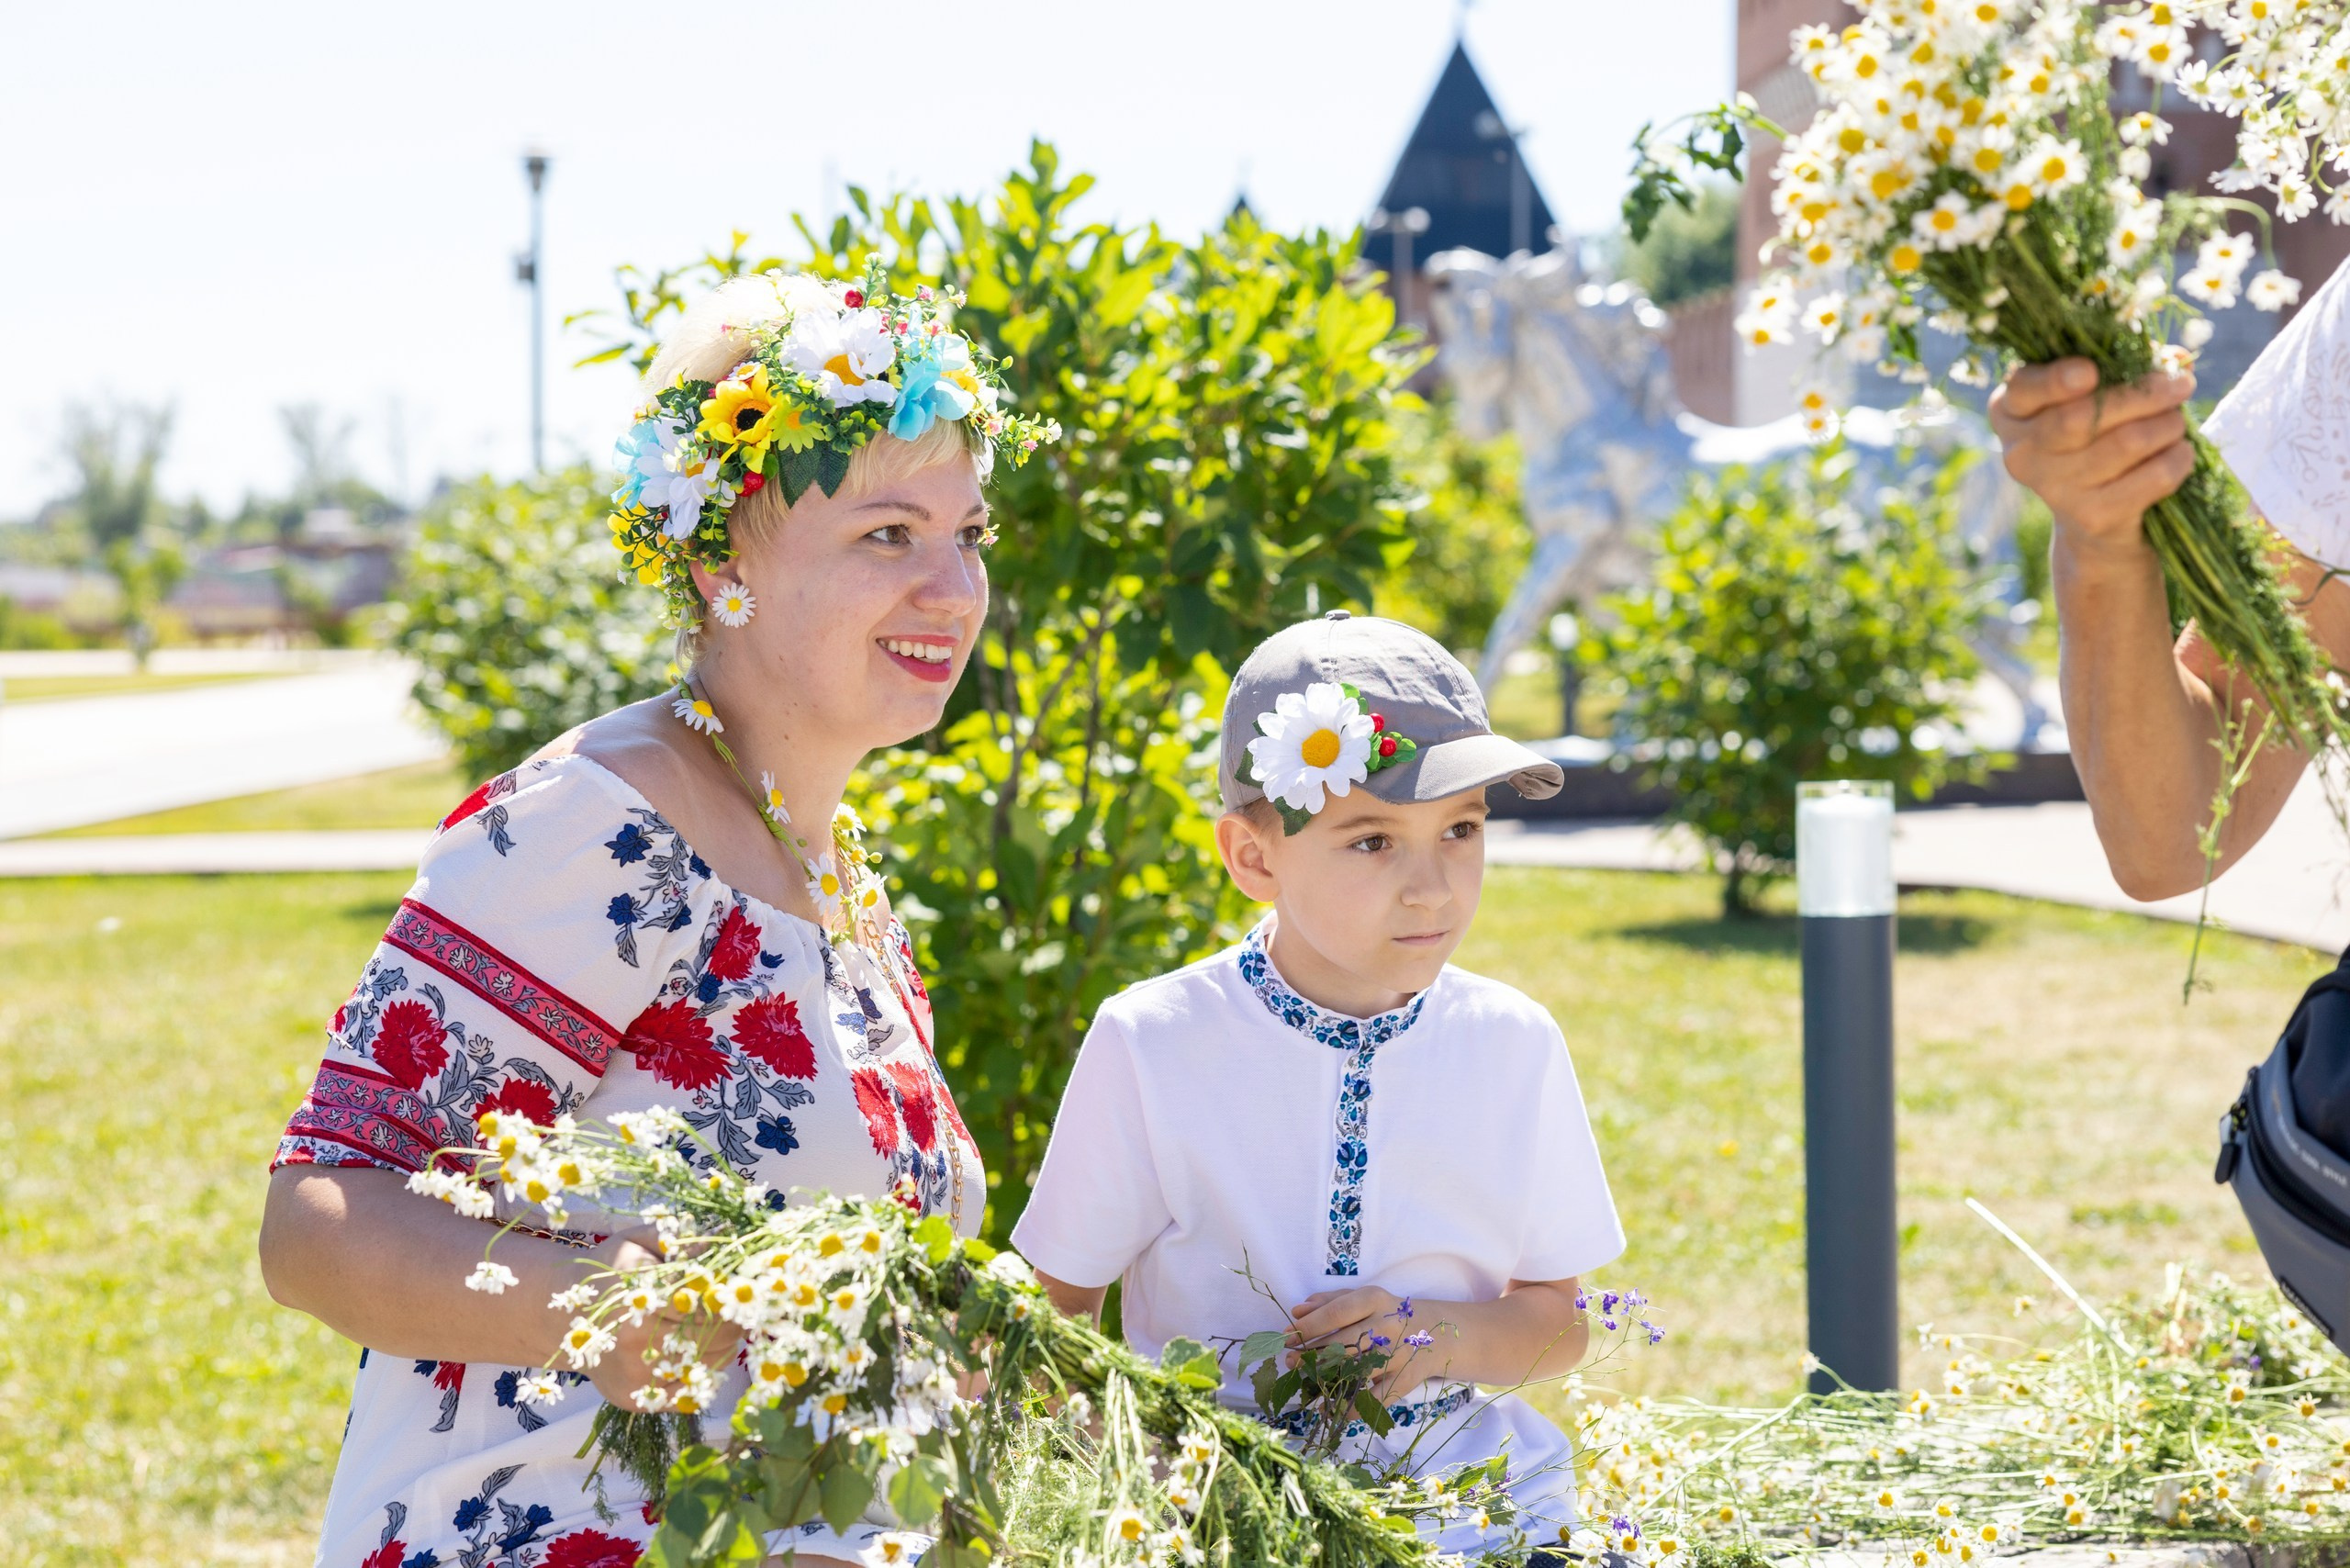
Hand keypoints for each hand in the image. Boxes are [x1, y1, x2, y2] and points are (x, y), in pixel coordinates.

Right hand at [576, 1234, 743, 1413]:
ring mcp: (635, 1376)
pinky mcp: (636, 1400)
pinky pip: (690, 1393)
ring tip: (718, 1329)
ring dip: (723, 1347)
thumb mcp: (636, 1241)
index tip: (737, 1288)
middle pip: (712, 1336)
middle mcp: (635, 1341)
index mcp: (639, 1297)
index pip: (705, 1302)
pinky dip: (704, 1374)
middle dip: (732, 1322)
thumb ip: (676, 1240)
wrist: (564, 1319)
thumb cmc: (610, 1274)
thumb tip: (717, 1246)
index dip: (726, 1296)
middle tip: (735, 1311)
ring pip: (707, 1365)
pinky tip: (699, 1353)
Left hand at [1287, 1287, 1440, 1401]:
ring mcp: (1397, 1355)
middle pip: (1344, 1343)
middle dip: (1312, 1353)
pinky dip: (1350, 1407)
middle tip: (1290, 1360)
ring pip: (1357, 1370)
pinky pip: (1375, 1399)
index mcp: (1374, 1300)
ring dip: (1327, 1377)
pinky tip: (1328, 1407)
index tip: (1287, 1337)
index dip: (1309, 1327)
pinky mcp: (1404, 1380)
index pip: (1336, 1313)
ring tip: (1305, 1379)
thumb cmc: (1385, 1313)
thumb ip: (1329, 1301)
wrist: (1432, 1333)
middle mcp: (1388, 1326)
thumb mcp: (1361, 1298)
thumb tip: (1296, 1312)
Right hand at [1988, 358, 2196, 561]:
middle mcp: (2021, 452)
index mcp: (2011, 411)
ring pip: (2126, 442)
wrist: (2097, 515)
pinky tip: (2181, 452)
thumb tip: (2174, 359)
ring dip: (2168, 424)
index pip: (2025, 389)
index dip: (2056, 380)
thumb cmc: (2097, 433)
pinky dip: (2178, 458)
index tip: (2091, 371)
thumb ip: (2126, 365)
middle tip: (2181, 385)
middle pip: (2081, 417)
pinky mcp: (2092, 516)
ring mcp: (2054, 489)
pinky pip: (2153, 477)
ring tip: (2178, 422)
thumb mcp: (2097, 392)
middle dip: (2142, 395)